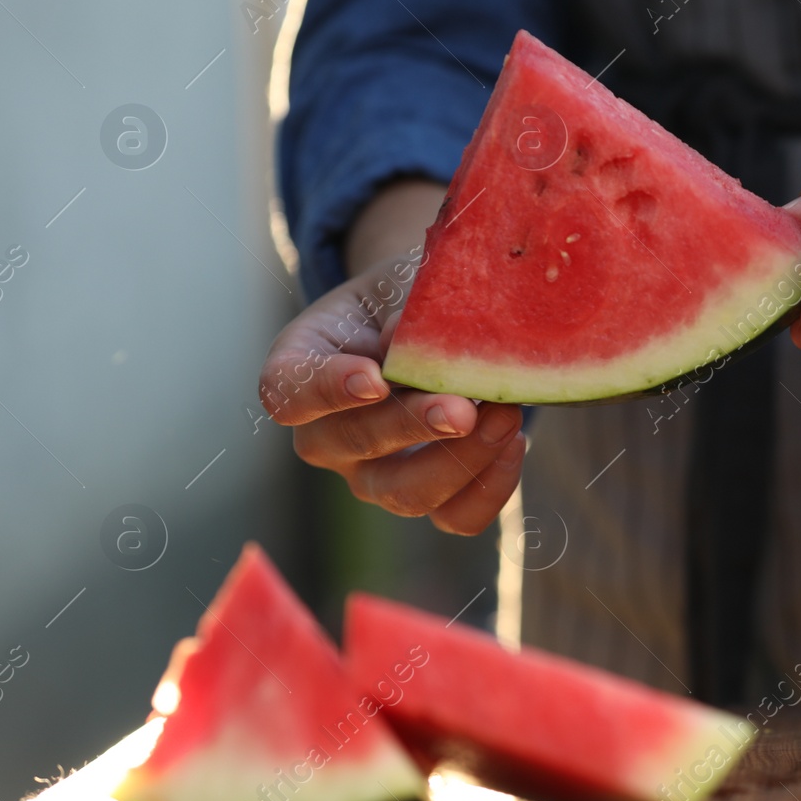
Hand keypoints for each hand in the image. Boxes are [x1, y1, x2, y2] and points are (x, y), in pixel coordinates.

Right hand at [258, 251, 525, 534]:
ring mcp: (372, 475)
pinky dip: (490, 488)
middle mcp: (326, 434)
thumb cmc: (405, 298)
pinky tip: (514, 442)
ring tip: (506, 415)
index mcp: (301, 367)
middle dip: (412, 426)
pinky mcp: (425, 498)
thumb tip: (405, 337)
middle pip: (353, 443)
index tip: (374, 378)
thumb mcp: (401, 282)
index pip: (286, 391)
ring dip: (461, 459)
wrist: (433, 324)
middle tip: (461, 408)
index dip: (325, 390)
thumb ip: (404, 307)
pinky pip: (454, 518)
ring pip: (405, 493)